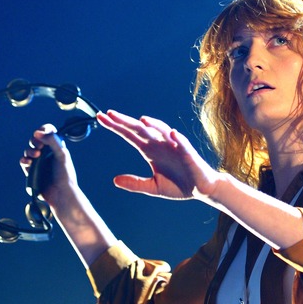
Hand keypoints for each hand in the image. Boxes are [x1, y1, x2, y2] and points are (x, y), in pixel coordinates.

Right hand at [19, 124, 78, 206]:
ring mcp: (39, 162)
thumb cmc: (65, 175)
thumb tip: (38, 132)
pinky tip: (27, 162)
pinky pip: (24, 162)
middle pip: (35, 140)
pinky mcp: (32, 171)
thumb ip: (52, 140)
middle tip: (39, 147)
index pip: (48, 131)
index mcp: (57, 147)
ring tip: (36, 156)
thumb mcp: (62, 154)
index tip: (42, 133)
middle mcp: (47, 153)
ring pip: (28, 150)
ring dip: (29, 151)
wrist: (60, 194)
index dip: (43, 130)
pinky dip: (24, 160)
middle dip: (34, 141)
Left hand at [97, 110, 220, 200]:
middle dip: (125, 122)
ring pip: (161, 132)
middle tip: (109, 114)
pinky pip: (183, 144)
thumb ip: (135, 183)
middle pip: (140, 129)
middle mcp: (160, 144)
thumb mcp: (153, 187)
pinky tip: (171, 134)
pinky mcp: (188, 153)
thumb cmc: (179, 185)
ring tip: (141, 120)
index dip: (115, 126)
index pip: (129, 135)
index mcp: (150, 150)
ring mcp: (175, 146)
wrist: (202, 190)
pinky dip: (177, 138)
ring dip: (153, 125)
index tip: (100, 118)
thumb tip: (115, 180)